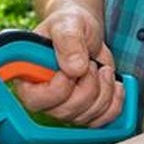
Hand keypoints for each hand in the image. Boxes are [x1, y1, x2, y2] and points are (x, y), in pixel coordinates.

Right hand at [14, 4, 123, 126]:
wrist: (84, 30)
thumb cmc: (69, 24)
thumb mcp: (68, 24)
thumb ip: (69, 41)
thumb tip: (75, 68)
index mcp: (28, 77)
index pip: (34, 100)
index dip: (58, 90)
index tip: (72, 70)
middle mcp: (43, 98)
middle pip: (65, 112)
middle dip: (88, 86)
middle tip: (92, 63)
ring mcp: (64, 108)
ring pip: (87, 117)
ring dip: (104, 91)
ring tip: (101, 68)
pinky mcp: (84, 111)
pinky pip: (102, 120)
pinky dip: (115, 102)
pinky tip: (115, 84)